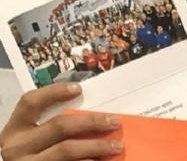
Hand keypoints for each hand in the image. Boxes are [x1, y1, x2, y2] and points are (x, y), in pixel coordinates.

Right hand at [0, 84, 122, 160]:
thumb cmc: (32, 154)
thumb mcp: (32, 139)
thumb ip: (51, 126)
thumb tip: (91, 114)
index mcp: (15, 129)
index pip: (31, 102)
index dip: (53, 92)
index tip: (78, 89)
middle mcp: (17, 146)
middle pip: (59, 126)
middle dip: (91, 122)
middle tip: (114, 121)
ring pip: (67, 150)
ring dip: (96, 146)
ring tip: (116, 146)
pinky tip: (101, 160)